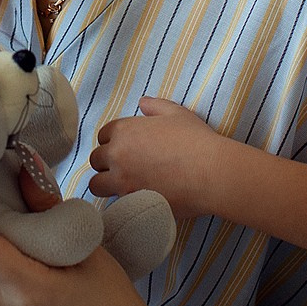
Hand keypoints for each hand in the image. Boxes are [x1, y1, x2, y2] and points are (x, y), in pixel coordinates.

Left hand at [89, 97, 237, 221]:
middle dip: (107, 162)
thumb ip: (154, 106)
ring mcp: (121, 181)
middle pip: (96, 160)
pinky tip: (134, 199)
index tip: (127, 147)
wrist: (210, 172)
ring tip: (123, 185)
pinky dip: (120, 201)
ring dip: (106, 184)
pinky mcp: (130, 202)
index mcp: (124, 130)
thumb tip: (142, 103)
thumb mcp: (176, 113)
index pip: (103, 135)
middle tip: (125, 167)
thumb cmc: (195, 139)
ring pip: (96, 184)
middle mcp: (117, 155)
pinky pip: (113, 203)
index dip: (114, 140)